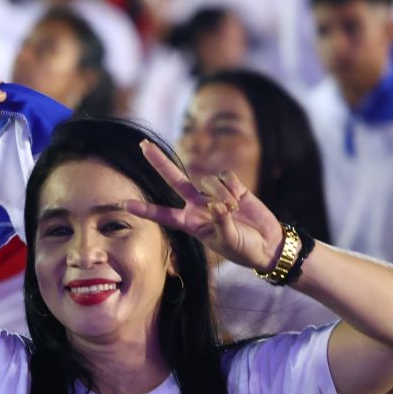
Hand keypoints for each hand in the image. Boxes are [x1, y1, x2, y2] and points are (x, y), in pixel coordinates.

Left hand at [124, 141, 285, 271]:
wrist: (267, 243)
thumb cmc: (242, 248)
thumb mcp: (227, 241)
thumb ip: (220, 223)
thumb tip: (217, 205)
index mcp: (189, 223)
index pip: (163, 214)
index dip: (145, 209)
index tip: (125, 204)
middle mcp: (197, 205)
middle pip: (174, 179)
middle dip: (159, 162)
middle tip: (142, 145)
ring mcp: (213, 194)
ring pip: (208, 181)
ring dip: (221, 195)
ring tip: (234, 211)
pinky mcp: (232, 186)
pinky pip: (225, 177)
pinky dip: (233, 189)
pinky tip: (240, 202)